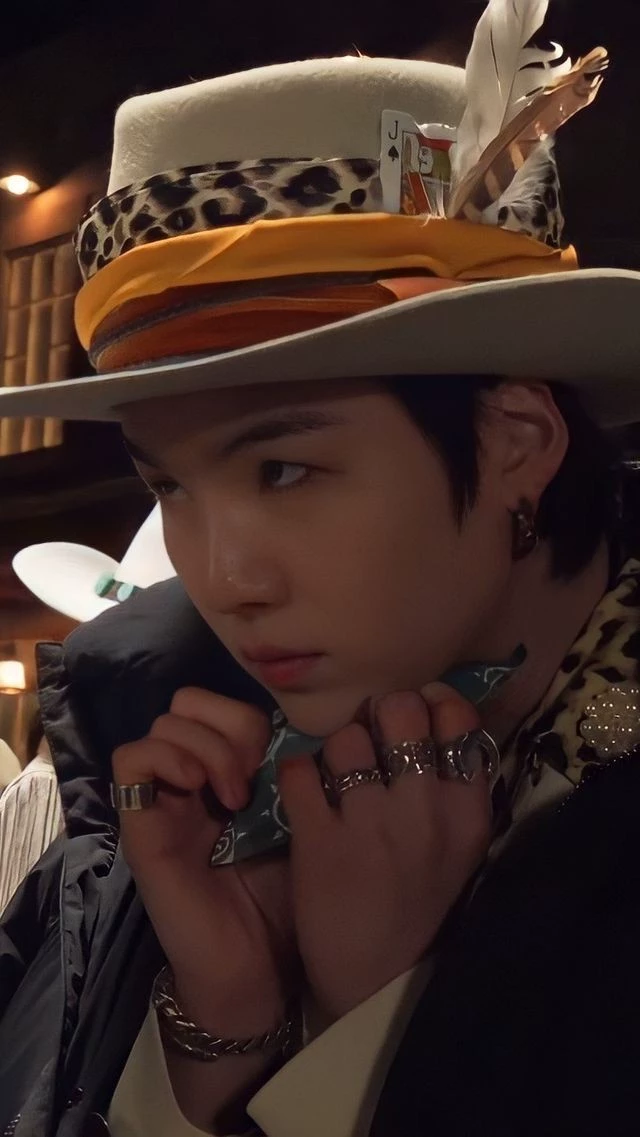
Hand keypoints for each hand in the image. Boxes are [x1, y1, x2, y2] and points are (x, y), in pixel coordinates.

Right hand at [112, 688, 296, 1037]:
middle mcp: (190, 781)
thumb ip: (292, 773)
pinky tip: (196, 789)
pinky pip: (130, 760)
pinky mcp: (140, 826)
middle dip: (227, 726)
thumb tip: (303, 726)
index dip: (249, 718)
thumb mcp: (298, 822)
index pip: (221, 706)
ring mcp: (162, 801)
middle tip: (253, 775)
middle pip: (189, 702)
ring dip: (206, 747)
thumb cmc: (284, 900)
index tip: (279, 762)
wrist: (257, 967)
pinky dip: (165, 758)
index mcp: (227, 775)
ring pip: (164, 723)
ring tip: (233, 796)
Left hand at [279, 683, 491, 1020]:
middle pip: (400, 708)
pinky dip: (296, 774)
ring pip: (346, 736)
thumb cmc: (419, 900)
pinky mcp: (319, 843)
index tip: (410, 723)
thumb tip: (430, 706)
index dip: (428, 705)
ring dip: (335, 747)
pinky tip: (304, 791)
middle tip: (369, 737)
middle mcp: (426, 810)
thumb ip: (453, 782)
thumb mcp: (458, 844)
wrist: (376, 978)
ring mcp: (371, 826)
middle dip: (379, 713)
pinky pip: (299, 771)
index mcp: (468, 810)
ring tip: (336, 774)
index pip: (455, 714)